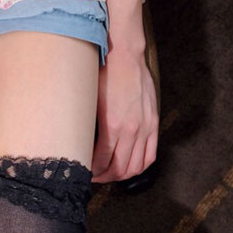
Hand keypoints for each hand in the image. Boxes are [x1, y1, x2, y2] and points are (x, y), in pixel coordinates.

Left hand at [91, 45, 157, 182]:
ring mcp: (145, 127)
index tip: (85, 172)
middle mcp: (131, 130)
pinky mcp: (153, 123)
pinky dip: (140, 166)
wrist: (126, 55)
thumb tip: (79, 140)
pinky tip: (130, 167)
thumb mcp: (90, 99)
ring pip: (136, 166)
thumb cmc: (105, 72)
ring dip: (122, 175)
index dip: (93, 171)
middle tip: (95, 176)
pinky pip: (150, 154)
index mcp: (112, 125)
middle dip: (105, 177)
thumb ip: (89, 123)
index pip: (102, 161)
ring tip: (111, 173)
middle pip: (119, 168)